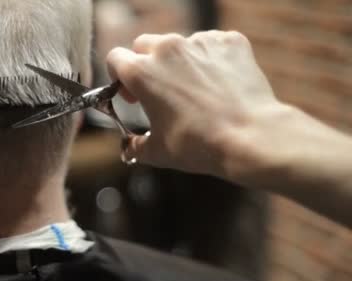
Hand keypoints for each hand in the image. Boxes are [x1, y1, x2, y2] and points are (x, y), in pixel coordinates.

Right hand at [107, 31, 291, 185]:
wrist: (251, 136)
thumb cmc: (200, 145)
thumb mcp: (157, 152)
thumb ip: (135, 145)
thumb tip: (131, 146)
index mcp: (141, 72)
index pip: (115, 59)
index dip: (119, 77)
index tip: (131, 94)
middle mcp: (167, 49)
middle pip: (145, 45)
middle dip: (147, 65)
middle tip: (159, 92)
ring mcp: (200, 42)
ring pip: (179, 45)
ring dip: (180, 63)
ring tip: (195, 92)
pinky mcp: (229, 42)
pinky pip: (211, 45)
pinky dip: (210, 61)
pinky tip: (219, 85)